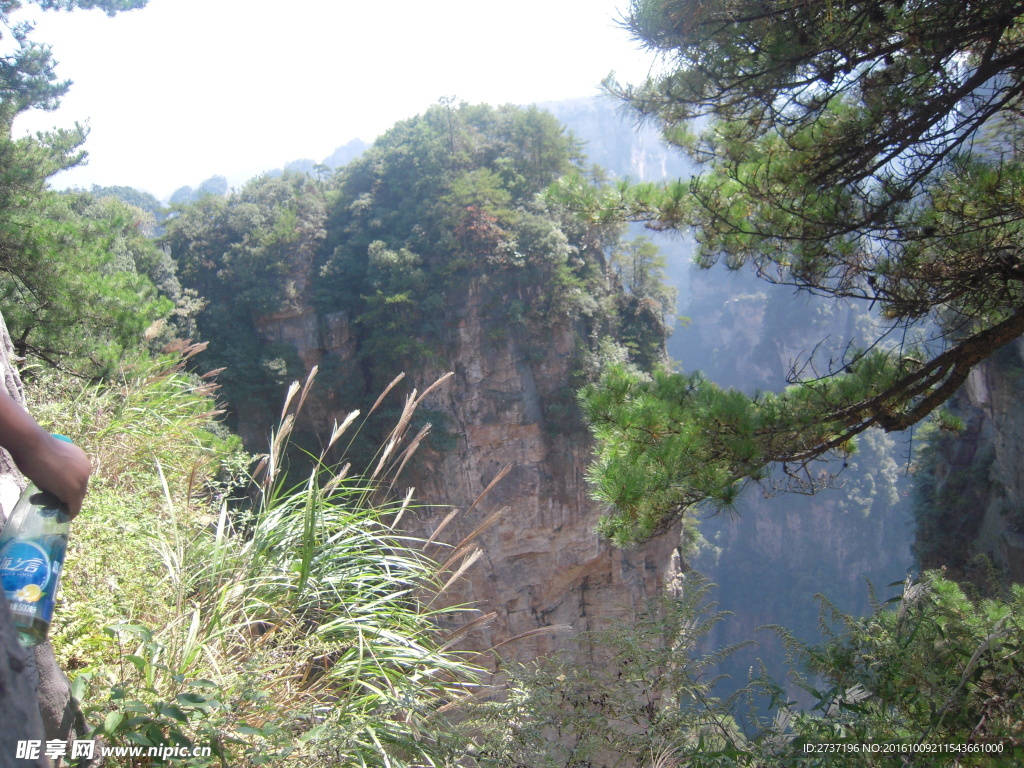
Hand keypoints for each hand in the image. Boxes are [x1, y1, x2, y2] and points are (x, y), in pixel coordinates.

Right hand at [0, 389, 90, 517]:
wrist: (32, 444)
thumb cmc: (35, 448)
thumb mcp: (52, 457)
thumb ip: (58, 468)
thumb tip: (52, 481)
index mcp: (82, 459)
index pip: (78, 478)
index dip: (66, 487)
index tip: (54, 493)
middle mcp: (86, 469)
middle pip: (79, 489)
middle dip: (65, 497)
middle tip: (48, 502)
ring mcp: (81, 480)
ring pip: (75, 498)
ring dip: (61, 504)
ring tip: (44, 506)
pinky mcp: (73, 491)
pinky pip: (74, 506)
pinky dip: (70, 513)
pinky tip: (64, 518)